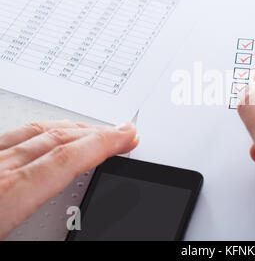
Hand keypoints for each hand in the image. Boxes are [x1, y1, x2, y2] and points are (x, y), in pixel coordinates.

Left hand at [0, 121, 138, 238]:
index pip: (69, 158)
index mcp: (8, 193)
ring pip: (35, 130)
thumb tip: (70, 237)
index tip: (127, 137)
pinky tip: (44, 134)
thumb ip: (43, 239)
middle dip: (97, 133)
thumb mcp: (5, 242)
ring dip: (72, 128)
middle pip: (57, 139)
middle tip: (122, 132)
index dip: (104, 144)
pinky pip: (13, 133)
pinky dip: (39, 129)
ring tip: (93, 130)